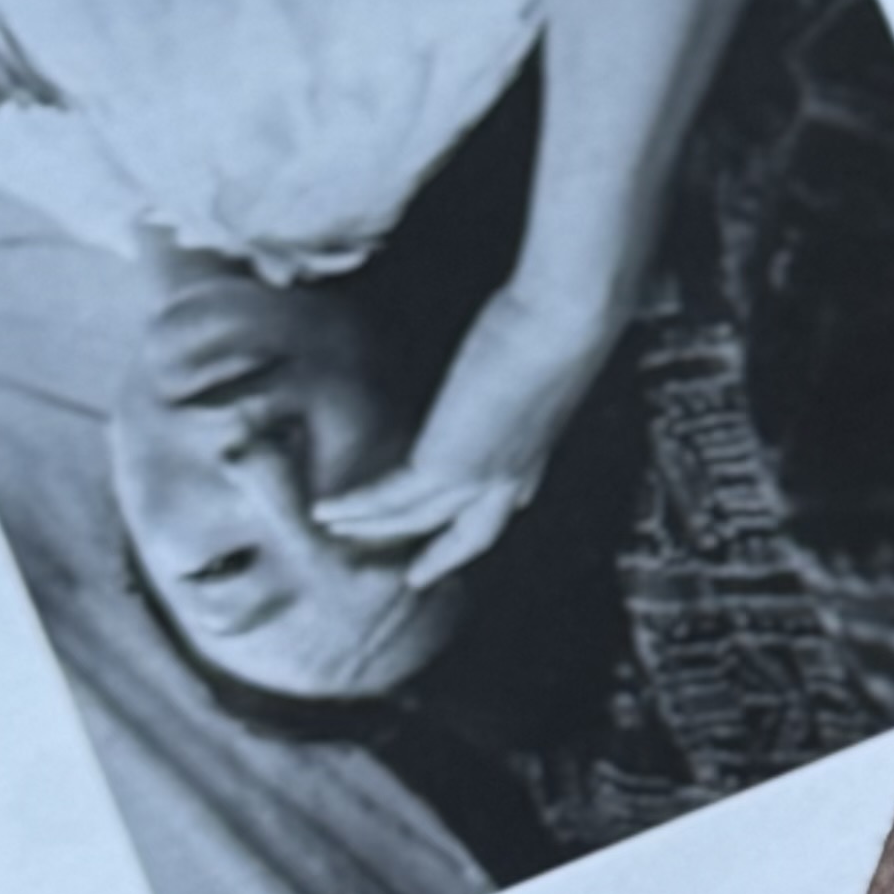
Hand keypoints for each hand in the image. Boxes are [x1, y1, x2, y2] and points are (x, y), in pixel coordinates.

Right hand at [313, 273, 615, 584]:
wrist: (565, 323)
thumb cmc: (561, 316)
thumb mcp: (543, 345)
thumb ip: (528, 352)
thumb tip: (522, 325)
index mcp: (537, 442)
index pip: (515, 490)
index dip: (495, 506)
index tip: (484, 512)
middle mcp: (513, 468)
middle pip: (475, 532)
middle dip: (444, 555)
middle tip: (418, 576)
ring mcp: (481, 474)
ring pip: (421, 518)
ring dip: (376, 528)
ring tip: (340, 533)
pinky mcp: (447, 465)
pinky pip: (392, 499)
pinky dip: (358, 509)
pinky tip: (329, 511)